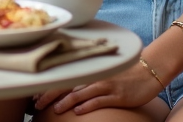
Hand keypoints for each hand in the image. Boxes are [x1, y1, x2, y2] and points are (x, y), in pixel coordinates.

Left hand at [33, 61, 163, 115]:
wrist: (148, 71)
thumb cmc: (124, 74)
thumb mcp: (102, 75)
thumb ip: (86, 82)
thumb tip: (68, 92)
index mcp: (89, 72)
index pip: (64, 79)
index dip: (47, 88)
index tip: (34, 98)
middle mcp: (94, 77)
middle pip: (67, 86)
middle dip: (50, 95)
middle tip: (36, 105)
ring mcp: (106, 85)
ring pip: (80, 93)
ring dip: (65, 102)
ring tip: (54, 110)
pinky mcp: (117, 95)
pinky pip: (100, 100)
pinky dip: (88, 105)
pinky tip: (78, 111)